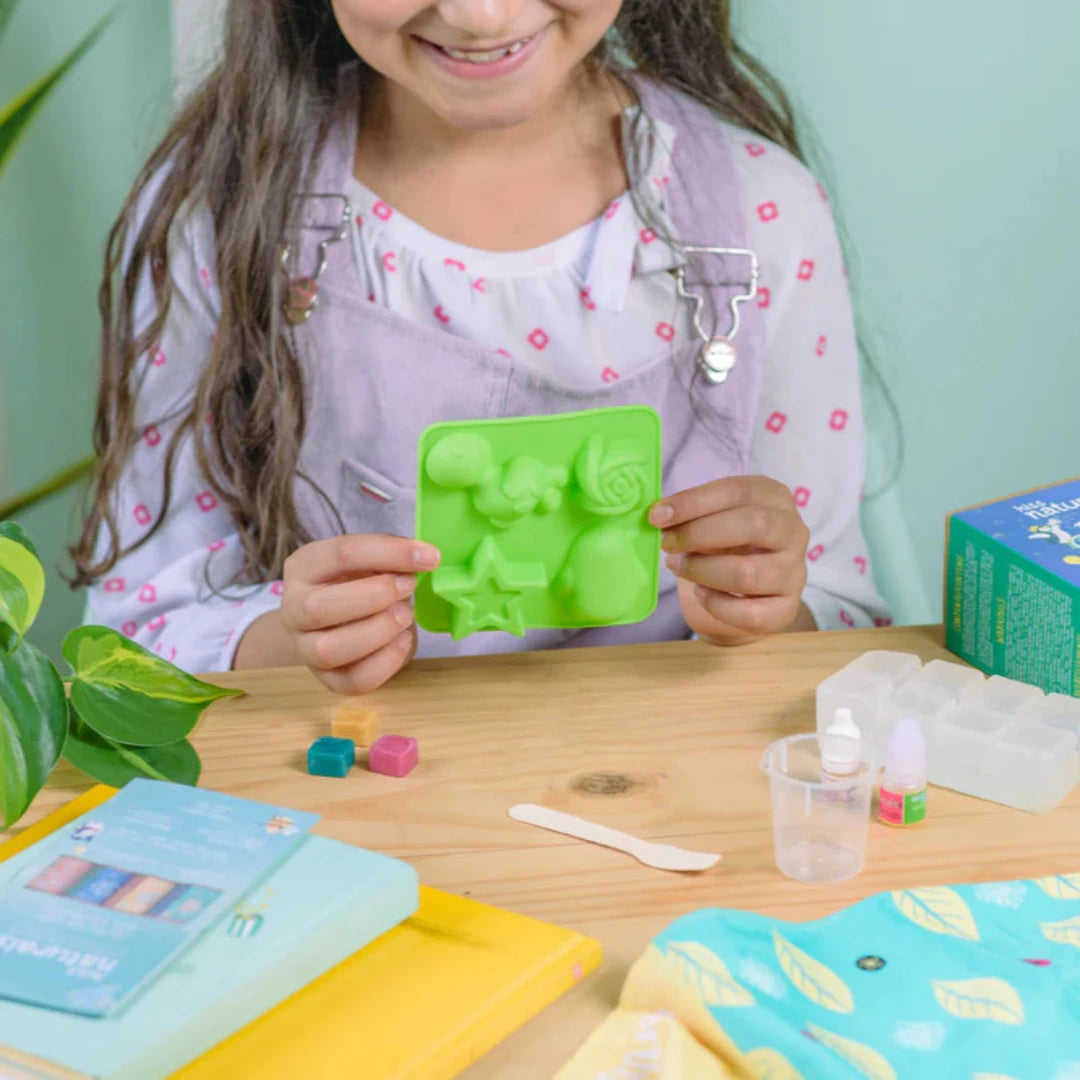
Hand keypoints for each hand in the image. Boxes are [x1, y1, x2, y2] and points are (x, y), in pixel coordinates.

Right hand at [280, 534, 440, 693]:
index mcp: (303, 567)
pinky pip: (354, 681)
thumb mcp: (369, 560)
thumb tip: (424, 557)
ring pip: (329, 650)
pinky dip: (387, 661)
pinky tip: (404, 640)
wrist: (342, 620)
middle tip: (409, 587)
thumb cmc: (358, 582)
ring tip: (406, 615)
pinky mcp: (328, 679)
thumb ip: (390, 556)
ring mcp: (306, 649)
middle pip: (319, 608)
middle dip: (377, 596)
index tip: (430, 557)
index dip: (390, 553)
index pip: (341, 554)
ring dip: (379, 631)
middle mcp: (293, 609)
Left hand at [649, 476, 812, 643]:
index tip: (658, 515)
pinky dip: (715, 604)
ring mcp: (794, 572)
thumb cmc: (729, 542)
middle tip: (667, 543)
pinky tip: (701, 592)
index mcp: (774, 497)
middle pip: (753, 525)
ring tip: (679, 566)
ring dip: (702, 570)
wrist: (754, 590)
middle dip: (699, 534)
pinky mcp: (786, 609)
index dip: (693, 502)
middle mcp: (793, 531)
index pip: (737, 491)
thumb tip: (659, 515)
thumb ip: (692, 514)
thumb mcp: (715, 518)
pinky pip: (748, 613)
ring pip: (747, 573)